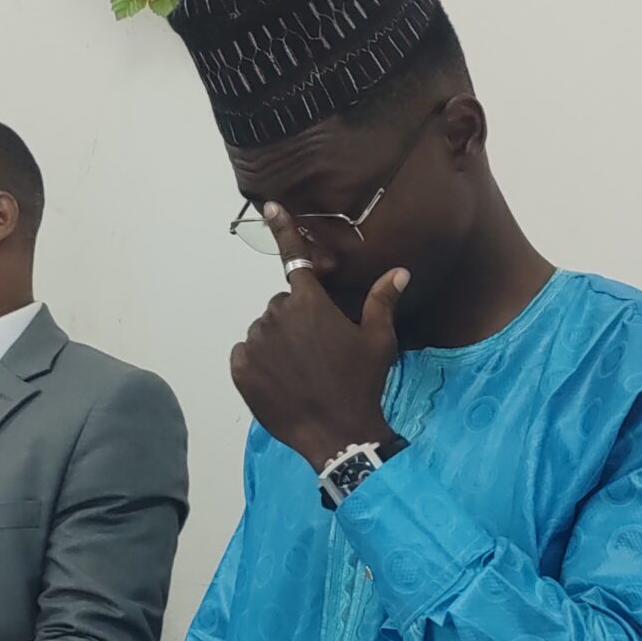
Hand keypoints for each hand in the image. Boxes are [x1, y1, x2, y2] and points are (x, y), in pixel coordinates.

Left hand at [232, 203, 408, 468]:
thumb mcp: (378, 341)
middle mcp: (277, 316)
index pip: (296, 259)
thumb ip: (383, 301)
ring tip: (301, 371)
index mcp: (310, 303)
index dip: (283, 229)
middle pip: (283, 305)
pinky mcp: (241, 368)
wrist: (337, 434)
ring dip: (278, 342)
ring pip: (264, 330)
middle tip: (319, 350)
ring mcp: (255, 343)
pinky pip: (247, 354)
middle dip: (298, 319)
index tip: (269, 206)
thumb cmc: (361, 383)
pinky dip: (259, 363)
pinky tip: (282, 381)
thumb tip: (400, 271)